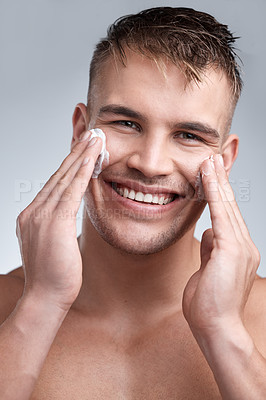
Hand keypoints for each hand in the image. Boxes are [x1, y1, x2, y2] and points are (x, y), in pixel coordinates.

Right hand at [16, 132, 101, 309]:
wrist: (44, 298)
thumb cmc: (54, 276)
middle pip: (58, 175)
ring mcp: (41, 215)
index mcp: (33, 215)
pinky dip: (81, 172)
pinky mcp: (54, 222)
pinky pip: (71, 191)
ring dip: (81, 155)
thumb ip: (57, 226)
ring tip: (95, 137)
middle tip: (90, 133)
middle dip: (76, 152)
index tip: (82, 148)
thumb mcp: (53, 245)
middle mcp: (34, 210)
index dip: (69, 164)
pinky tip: (92, 158)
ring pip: (64, 178)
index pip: (55, 183)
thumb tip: (66, 217)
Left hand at [182, 154, 259, 336]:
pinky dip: (215, 195)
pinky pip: (221, 216)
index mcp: (237, 250)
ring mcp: (241, 247)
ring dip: (217, 182)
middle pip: (230, 206)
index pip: (227, 215)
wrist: (215, 327)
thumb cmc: (209, 303)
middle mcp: (244, 245)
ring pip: (227, 207)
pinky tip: (209, 178)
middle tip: (213, 158)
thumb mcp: (207, 270)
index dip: (220, 194)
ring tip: (210, 161)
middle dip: (220, 181)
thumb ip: (210, 250)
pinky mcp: (232, 250)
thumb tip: (208, 233)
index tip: (212, 176)